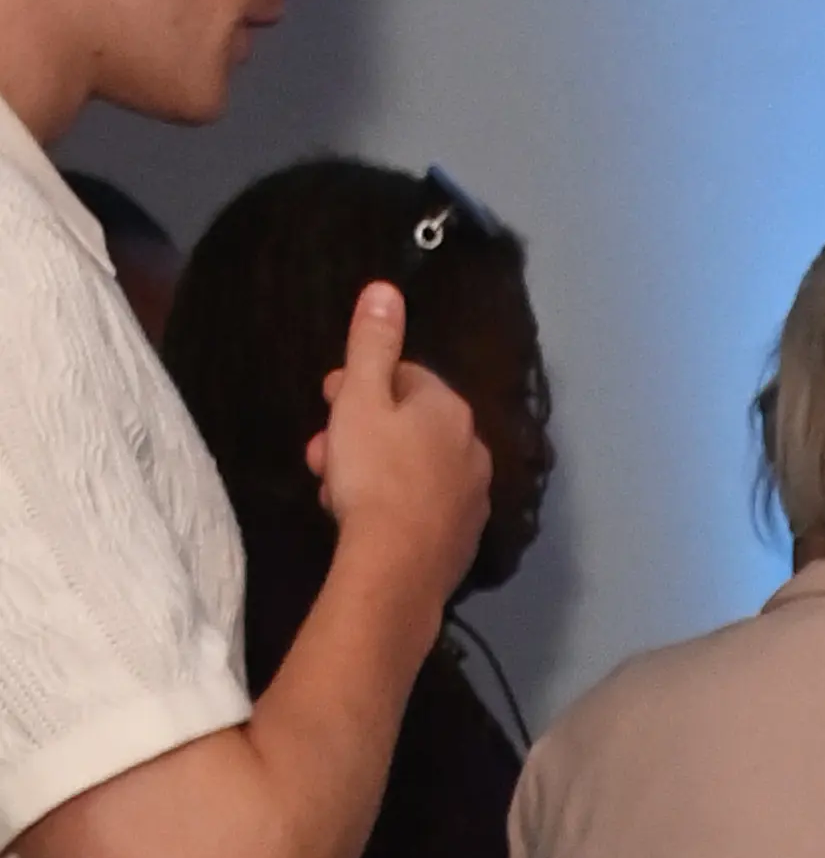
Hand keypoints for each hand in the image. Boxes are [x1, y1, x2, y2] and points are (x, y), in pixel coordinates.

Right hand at [303, 281, 490, 603]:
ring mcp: (472, 499)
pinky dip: (391, 505)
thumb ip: (373, 343)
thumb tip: (387, 289)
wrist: (396, 568)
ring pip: (410, 469)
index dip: (358, 385)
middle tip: (319, 454)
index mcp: (449, 408)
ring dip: (366, 470)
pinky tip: (362, 519)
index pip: (403, 378)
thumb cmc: (372, 473)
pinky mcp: (463, 541)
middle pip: (406, 427)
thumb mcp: (361, 396)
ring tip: (332, 491)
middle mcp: (472, 449)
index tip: (326, 401)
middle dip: (357, 433)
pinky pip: (420, 507)